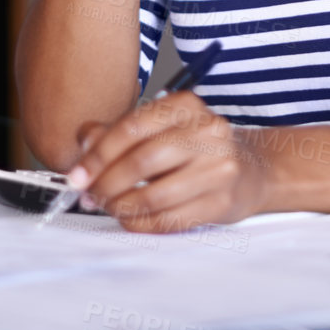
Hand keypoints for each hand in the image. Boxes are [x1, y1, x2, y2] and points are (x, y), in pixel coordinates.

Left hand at [67, 91, 270, 232]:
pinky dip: (141, 224)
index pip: (133, 127)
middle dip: (106, 183)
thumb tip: (84, 142)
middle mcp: (208, 131)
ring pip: (155, 195)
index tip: (78, 175)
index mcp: (187, 106)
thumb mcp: (160, 128)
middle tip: (89, 195)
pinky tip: (130, 219)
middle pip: (142, 161)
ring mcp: (219, 167)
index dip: (98, 155)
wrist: (251, 169)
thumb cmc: (196, 149)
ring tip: (109, 207)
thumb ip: (118, 132)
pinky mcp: (222, 201)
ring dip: (121, 206)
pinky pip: (170, 220)